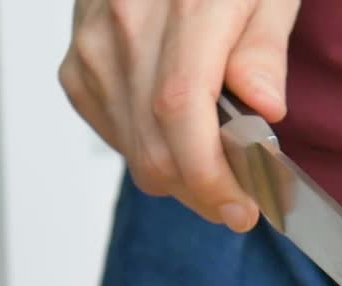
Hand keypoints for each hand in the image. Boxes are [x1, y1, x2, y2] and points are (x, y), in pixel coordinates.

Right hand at [57, 0, 299, 231]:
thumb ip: (265, 48)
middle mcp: (126, 27)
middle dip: (202, 192)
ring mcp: (93, 48)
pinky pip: (113, 133)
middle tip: (240, 198)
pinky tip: (175, 130)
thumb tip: (265, 109)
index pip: (182, 114)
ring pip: (132, 152)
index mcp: (185, 4)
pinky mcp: (76, 65)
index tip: (243, 208)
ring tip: (214, 160)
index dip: (211, 178)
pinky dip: (148, 148)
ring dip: (179, 175)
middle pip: (154, 149)